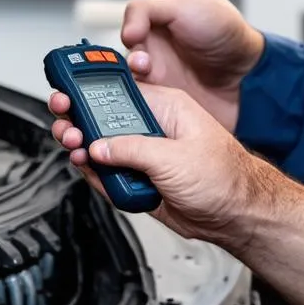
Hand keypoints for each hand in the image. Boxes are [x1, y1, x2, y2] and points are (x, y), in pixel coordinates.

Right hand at [50, 83, 264, 247]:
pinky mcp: (141, 178)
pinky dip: (96, 175)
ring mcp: (145, 154)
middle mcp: (151, 128)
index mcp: (164, 107)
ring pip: (102, 147)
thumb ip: (133, 149)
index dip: (90, 88)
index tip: (67, 89)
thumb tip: (100, 147)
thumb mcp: (176, 158)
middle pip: (103, 118)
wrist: (237, 216)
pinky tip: (89, 170)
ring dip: (84, 149)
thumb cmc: (226, 178)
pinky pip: (109, 173)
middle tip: (65, 124)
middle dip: (80, 120)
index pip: (119, 90)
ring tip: (75, 149)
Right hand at [121, 0, 264, 132]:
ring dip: (132, 62)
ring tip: (145, 67)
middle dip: (131, 40)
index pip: (135, 4)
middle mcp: (160, 27)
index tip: (139, 24)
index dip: (134, 15)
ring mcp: (159, 55)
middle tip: (140, 47)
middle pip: (127, 32)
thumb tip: (124, 24)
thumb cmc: (228, 34)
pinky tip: (146, 82)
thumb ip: (148, 8)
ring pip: (127, 58)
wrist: (245, 78)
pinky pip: (134, 82)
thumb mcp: (188, 5)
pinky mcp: (158, 82)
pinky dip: (134, 82)